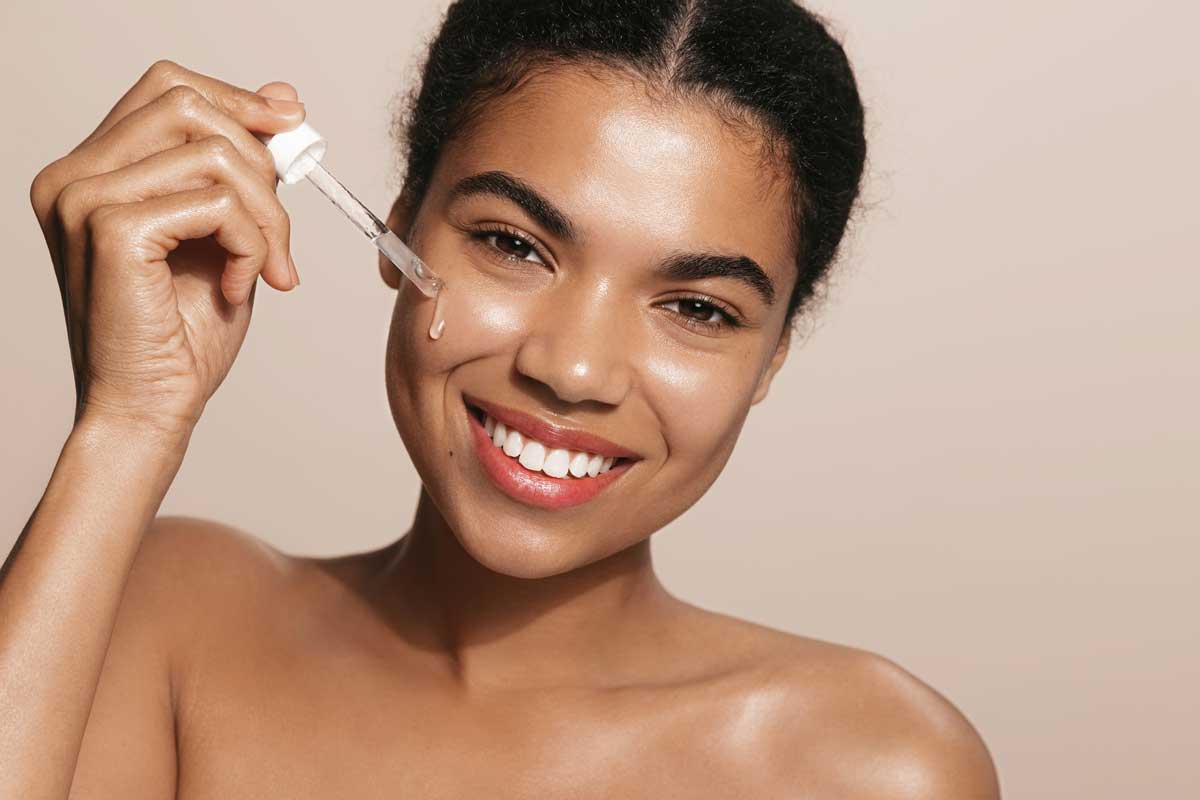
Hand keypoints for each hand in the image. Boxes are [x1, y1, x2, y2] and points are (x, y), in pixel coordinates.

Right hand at [29, 60, 304, 436]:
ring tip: (266, 267)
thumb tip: (282, 98)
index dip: (238, 99)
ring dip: (266, 214)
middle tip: (281, 229)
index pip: (167, 89)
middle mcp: (73, 176)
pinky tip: (237, 283)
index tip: (290, 124)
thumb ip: (241, 168)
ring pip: (215, 154)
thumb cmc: (182, 333)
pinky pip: (218, 202)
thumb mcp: (225, 232)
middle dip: (260, 161)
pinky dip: (250, 243)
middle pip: (188, 103)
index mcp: (90, 171)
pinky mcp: (112, 230)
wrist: (150, 408)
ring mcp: (84, 199)